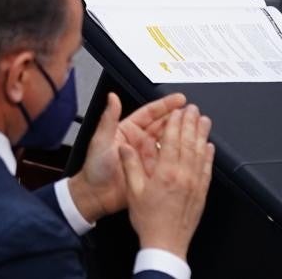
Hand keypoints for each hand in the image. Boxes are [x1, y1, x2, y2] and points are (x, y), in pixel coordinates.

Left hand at [69, 92, 186, 220]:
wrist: (96, 195)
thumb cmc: (94, 168)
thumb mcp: (101, 140)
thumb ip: (109, 119)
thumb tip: (112, 97)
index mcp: (127, 130)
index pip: (149, 114)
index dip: (165, 106)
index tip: (180, 100)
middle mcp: (139, 141)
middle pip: (163, 125)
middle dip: (179, 118)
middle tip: (194, 112)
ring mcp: (148, 156)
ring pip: (169, 141)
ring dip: (182, 134)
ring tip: (198, 127)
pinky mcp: (153, 170)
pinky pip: (170, 160)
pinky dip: (181, 155)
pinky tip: (192, 151)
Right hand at [120, 105, 214, 258]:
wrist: (165, 242)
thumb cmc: (148, 219)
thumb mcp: (133, 190)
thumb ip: (130, 165)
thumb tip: (125, 146)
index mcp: (165, 173)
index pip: (172, 140)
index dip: (175, 123)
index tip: (177, 110)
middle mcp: (183, 176)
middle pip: (189, 143)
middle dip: (190, 123)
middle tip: (192, 109)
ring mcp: (194, 184)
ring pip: (201, 153)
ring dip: (202, 135)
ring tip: (204, 121)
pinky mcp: (201, 193)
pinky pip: (207, 169)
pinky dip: (209, 156)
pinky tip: (209, 148)